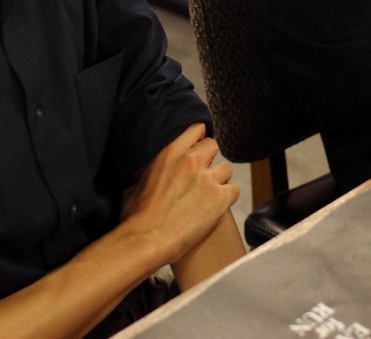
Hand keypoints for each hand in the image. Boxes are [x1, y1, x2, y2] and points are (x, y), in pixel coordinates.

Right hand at [120, 124, 237, 265]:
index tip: (196, 150)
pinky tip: (216, 207)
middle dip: (209, 160)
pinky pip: (234, 190)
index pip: (197, 130)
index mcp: (171, 152)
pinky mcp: (220, 198)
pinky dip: (227, 198)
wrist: (147, 240)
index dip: (198, 140)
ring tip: (208, 195)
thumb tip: (146, 173)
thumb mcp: (135, 182)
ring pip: (226, 169)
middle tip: (200, 177)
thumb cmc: (136, 216)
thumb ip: (149, 171)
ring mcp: (208, 178)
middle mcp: (192, 160)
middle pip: (213, 146)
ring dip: (219, 180)